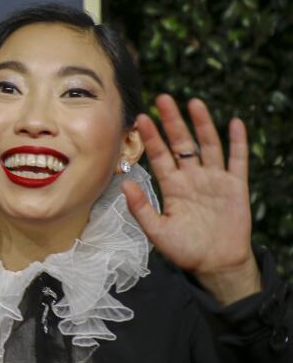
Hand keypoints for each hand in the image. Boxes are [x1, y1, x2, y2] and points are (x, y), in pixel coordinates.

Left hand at [122, 94, 260, 305]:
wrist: (216, 264)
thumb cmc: (184, 249)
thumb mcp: (157, 231)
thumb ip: (141, 208)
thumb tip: (124, 184)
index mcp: (172, 186)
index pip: (160, 155)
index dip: (151, 137)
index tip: (141, 118)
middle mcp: (192, 177)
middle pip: (182, 143)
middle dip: (172, 121)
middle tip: (163, 98)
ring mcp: (214, 179)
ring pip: (208, 145)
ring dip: (202, 124)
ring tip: (194, 103)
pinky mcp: (235, 186)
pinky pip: (238, 160)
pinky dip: (237, 142)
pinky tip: (234, 122)